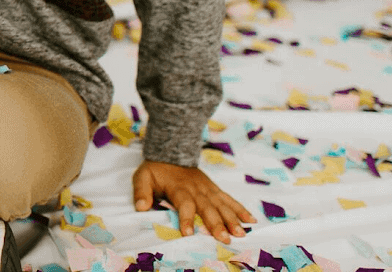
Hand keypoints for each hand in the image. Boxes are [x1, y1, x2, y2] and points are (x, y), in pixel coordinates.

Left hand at [132, 160, 253, 244]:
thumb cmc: (156, 170)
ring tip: (241, 233)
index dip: (186, 218)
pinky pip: (229, 199)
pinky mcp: (214, 189)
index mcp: (179, 188)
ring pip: (222, 205)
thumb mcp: (142, 177)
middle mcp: (196, 189)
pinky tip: (251, 220)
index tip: (188, 233)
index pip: (184, 204)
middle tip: (224, 238)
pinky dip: (240, 209)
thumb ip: (141, 191)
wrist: (171, 152)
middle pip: (208, 207)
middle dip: (216, 223)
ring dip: (232, 219)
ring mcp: (208, 189)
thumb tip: (140, 207)